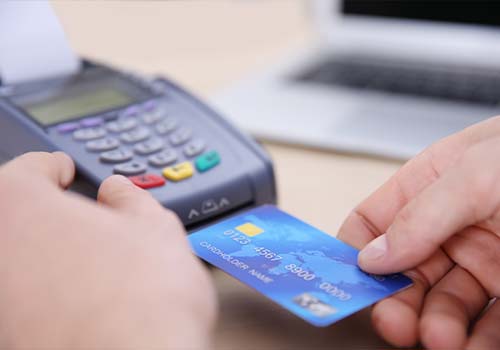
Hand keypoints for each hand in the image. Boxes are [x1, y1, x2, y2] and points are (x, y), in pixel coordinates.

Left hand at [0, 152, 216, 348]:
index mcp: (20, 207)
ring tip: (93, 266)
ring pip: (20, 260)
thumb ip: (130, 198)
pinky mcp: (10, 335)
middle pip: (18, 216)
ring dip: (51, 254)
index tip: (65, 172)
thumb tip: (119, 193)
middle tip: (86, 220)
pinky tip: (84, 302)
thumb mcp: (155, 226)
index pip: (29, 169)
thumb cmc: (144, 301)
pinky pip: (24, 300)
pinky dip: (49, 293)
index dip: (54, 167)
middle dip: (51, 213)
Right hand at [338, 117, 499, 349]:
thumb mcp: (478, 173)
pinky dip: (475, 341)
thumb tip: (372, 255)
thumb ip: (421, 215)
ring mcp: (482, 260)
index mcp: (428, 188)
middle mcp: (448, 227)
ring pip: (441, 303)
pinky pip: (487, 324)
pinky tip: (470, 347)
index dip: (353, 253)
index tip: (348, 285)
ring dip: (435, 326)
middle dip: (396, 300)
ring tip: (438, 338)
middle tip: (396, 325)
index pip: (372, 224)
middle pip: (402, 272)